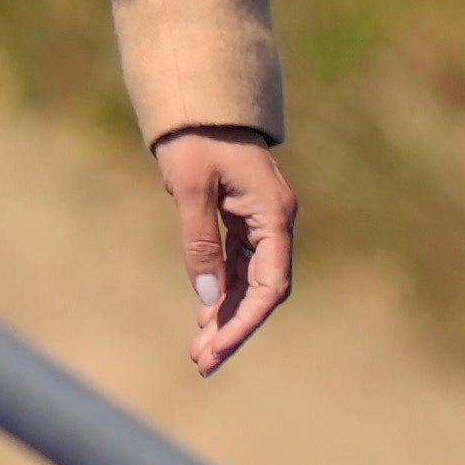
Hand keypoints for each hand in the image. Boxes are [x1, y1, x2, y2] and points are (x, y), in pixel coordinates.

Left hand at [154, 126, 294, 373]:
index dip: (245, 320)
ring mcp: (260, 222)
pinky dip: (221, 291)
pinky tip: (203, 316)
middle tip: (203, 362)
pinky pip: (237, 266)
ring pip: (248, 282)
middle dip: (234, 328)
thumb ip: (199, 241)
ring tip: (200, 351)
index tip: (218, 346)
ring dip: (225, 315)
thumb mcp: (191, 188)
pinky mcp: (241, 220)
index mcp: (274, 215)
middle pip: (262, 291)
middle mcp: (274, 223)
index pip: (270, 285)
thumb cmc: (194, 139)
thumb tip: (206, 298)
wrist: (196, 102)